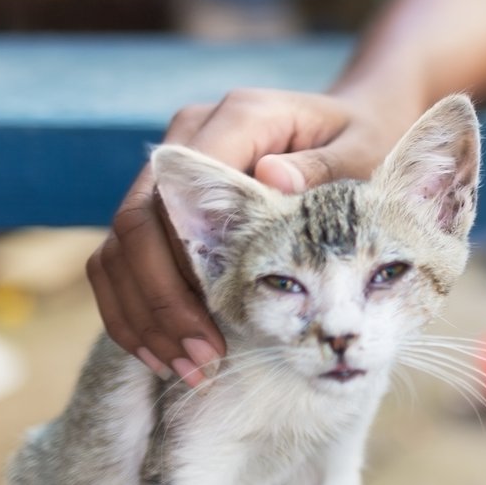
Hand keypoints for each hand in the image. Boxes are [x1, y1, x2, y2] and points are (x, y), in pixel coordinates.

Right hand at [86, 88, 404, 386]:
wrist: (359, 122)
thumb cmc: (366, 139)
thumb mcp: (364, 148)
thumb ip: (324, 167)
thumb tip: (272, 179)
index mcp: (241, 117)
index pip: (177, 193)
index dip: (184, 267)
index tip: (213, 328)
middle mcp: (194, 133)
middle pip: (136, 224)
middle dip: (160, 302)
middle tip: (198, 360)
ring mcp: (174, 166)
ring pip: (120, 246)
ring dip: (143, 314)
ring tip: (185, 367)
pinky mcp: (168, 198)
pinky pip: (125, 258)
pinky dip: (137, 308)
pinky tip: (165, 351)